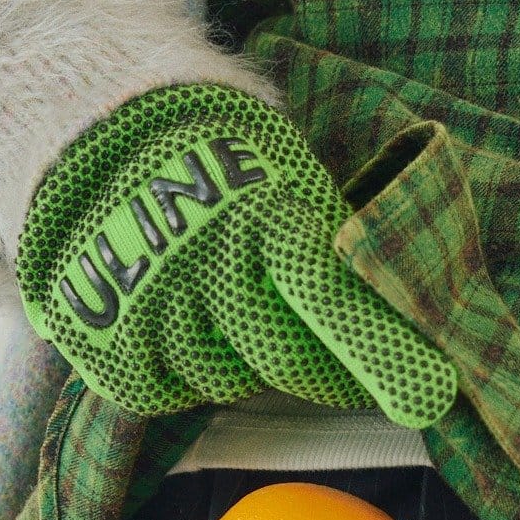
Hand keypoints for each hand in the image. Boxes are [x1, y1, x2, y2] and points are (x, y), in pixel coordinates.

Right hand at [15, 82, 457, 427]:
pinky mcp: (96, 330)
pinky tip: (178, 331)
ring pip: (221, 380)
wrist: (89, 124)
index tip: (430, 395)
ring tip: (229, 317)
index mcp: (259, 211)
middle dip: (324, 375)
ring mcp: (144, 296)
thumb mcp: (278, 169)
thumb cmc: (211, 155)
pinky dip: (176, 375)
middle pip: (281, 358)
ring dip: (240, 364)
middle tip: (345, 378)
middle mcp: (201, 257)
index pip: (327, 291)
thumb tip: (398, 305)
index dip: (380, 347)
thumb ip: (325, 235)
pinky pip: (158, 390)